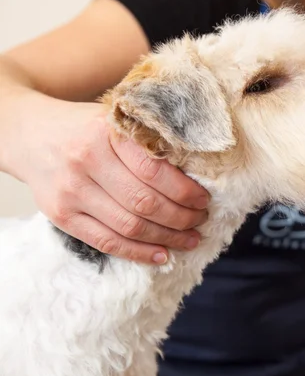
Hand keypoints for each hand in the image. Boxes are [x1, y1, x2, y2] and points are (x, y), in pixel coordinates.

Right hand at [3, 96, 208, 263]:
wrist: (30, 135)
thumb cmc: (85, 128)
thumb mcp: (116, 120)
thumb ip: (148, 142)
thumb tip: (195, 174)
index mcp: (106, 134)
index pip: (154, 171)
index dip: (185, 191)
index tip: (203, 199)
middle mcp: (86, 162)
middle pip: (145, 203)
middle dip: (182, 217)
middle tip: (201, 219)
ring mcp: (71, 193)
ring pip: (129, 226)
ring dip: (167, 238)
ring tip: (190, 239)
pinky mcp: (62, 217)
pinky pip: (107, 242)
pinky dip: (139, 253)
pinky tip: (162, 255)